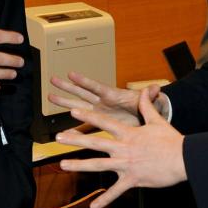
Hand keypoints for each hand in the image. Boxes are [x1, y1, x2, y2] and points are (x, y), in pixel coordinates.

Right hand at [49, 71, 165, 127]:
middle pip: (81, 93)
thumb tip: (157, 89)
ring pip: (78, 107)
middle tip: (52, 80)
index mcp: (112, 96)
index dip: (84, 81)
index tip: (71, 74)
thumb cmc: (148, 108)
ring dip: (64, 102)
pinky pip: (85, 127)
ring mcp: (100, 112)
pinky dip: (75, 130)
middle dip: (67, 87)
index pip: (96, 87)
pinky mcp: (101, 123)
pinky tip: (65, 132)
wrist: (150, 121)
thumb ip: (151, 96)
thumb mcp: (150, 102)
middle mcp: (103, 102)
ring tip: (50, 97)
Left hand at [55, 89, 186, 207]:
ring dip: (80, 165)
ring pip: (99, 165)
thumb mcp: (157, 120)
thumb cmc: (171, 140)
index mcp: (129, 133)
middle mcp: (124, 148)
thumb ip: (147, 105)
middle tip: (59, 138)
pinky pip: (116, 191)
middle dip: (76, 140)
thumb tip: (147, 89)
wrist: (184, 159)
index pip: (104, 123)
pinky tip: (93, 206)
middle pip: (96, 142)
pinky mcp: (133, 180)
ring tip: (63, 165)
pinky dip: (105, 199)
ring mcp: (126, 165)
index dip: (88, 116)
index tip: (74, 112)